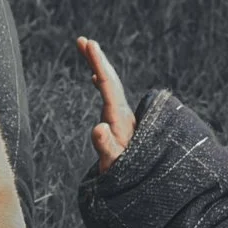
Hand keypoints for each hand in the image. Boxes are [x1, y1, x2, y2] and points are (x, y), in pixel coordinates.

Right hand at [77, 36, 135, 172]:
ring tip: (88, 51)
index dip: (99, 63)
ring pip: (111, 86)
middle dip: (97, 59)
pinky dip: (102, 84)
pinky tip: (96, 80)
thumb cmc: (127, 177)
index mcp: (120, 120)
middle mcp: (123, 115)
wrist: (144, 186)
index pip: (109, 85)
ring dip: (99, 67)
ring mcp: (123, 119)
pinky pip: (109, 97)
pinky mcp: (121, 125)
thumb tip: (98, 127)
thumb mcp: (115, 164)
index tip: (90, 44)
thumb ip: (106, 147)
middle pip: (111, 81)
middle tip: (83, 40)